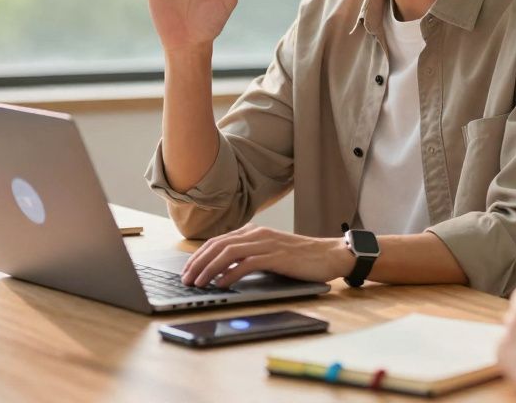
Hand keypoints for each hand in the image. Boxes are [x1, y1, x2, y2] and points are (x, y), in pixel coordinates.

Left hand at [180, 225, 354, 287]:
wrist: (329, 255)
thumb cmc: (300, 258)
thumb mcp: (269, 253)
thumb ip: (248, 257)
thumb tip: (222, 272)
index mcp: (253, 231)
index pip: (217, 241)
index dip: (199, 256)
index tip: (187, 270)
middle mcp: (257, 234)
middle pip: (218, 245)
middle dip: (197, 263)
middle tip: (185, 279)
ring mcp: (266, 243)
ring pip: (228, 253)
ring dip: (209, 269)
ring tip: (198, 283)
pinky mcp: (276, 256)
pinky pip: (247, 263)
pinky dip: (230, 274)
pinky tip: (221, 284)